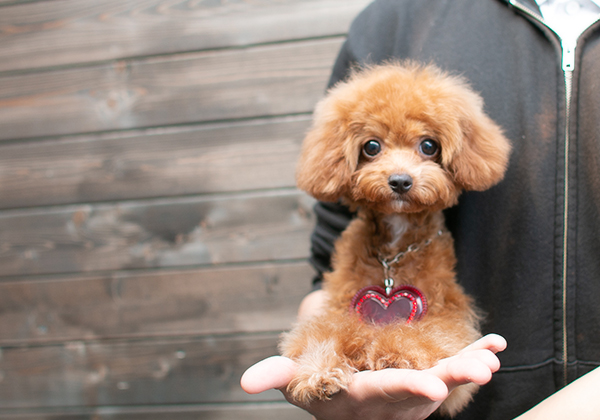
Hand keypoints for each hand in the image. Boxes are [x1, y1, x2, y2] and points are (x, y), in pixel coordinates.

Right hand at [241, 334, 506, 419]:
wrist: (340, 382)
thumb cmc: (314, 372)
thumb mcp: (294, 373)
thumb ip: (278, 373)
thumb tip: (247, 383)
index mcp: (356, 396)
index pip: (381, 393)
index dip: (405, 389)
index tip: (432, 386)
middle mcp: (389, 398)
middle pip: (422, 390)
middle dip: (450, 380)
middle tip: (479, 371)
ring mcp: (411, 389)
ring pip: (443, 381)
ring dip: (469, 369)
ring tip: (491, 358)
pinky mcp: (425, 375)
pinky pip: (453, 366)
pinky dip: (475, 355)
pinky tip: (496, 345)